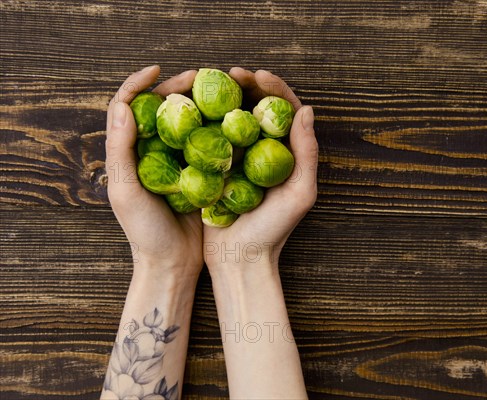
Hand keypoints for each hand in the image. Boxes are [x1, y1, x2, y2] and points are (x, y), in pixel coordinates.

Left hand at [105, 66, 203, 277]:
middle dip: (176, 87)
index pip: (127, 107)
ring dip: (199, 103)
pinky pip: (207, 144)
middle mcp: (152, 153)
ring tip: (218, 90)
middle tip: (199, 75)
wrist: (174, 264)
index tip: (156, 69)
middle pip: (161, 109)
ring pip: (186, 122)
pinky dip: (217, 128)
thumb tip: (122, 104)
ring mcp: (177, 162)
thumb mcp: (127, 192)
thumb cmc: (145, 232)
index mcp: (130, 152)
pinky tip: (232, 119)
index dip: (138, 84)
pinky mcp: (200, 174)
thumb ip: (121, 150)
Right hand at [203, 68, 317, 275]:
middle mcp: (264, 152)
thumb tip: (307, 109)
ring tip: (211, 82)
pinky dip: (204, 121)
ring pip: (233, 119)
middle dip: (247, 86)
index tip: (257, 74)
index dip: (274, 88)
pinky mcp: (216, 169)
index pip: (285, 111)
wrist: (239, 260)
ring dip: (224, 98)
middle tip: (231, 72)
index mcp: (287, 154)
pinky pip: (211, 138)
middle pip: (257, 108)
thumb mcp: (299, 194)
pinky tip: (192, 109)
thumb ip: (306, 154)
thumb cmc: (273, 231)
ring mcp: (239, 160)